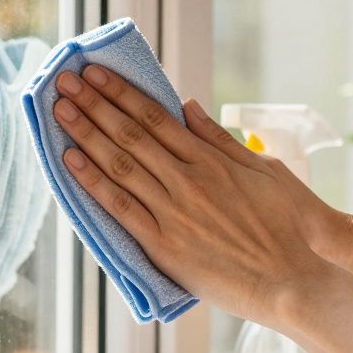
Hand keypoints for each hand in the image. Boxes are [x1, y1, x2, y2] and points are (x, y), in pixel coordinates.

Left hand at [52, 65, 334, 323]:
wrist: (292, 279)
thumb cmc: (288, 225)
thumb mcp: (264, 169)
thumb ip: (221, 139)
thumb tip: (188, 107)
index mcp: (210, 160)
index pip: (155, 117)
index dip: (121, 92)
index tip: (96, 73)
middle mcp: (188, 180)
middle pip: (130, 135)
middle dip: (94, 104)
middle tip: (65, 81)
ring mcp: (174, 213)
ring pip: (120, 165)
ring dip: (86, 134)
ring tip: (60, 111)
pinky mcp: (165, 246)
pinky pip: (121, 209)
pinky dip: (93, 183)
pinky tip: (71, 162)